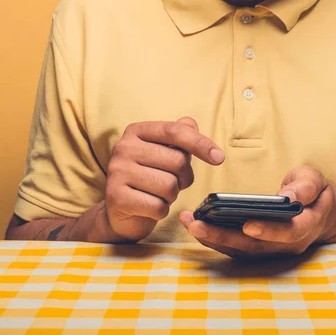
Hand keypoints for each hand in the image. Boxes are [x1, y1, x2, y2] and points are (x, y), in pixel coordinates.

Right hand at [105, 117, 224, 240]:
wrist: (119, 210)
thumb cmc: (148, 177)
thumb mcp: (164, 153)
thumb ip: (179, 136)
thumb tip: (191, 124)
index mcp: (136, 131)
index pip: (174, 131)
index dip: (200, 143)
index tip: (219, 157)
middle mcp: (123, 148)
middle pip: (177, 161)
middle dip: (184, 177)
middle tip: (173, 183)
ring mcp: (117, 172)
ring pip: (169, 186)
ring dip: (171, 195)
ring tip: (158, 194)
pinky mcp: (116, 198)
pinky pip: (157, 206)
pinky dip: (161, 210)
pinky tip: (150, 207)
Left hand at [179, 165, 335, 257]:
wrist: (325, 215)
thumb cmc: (317, 193)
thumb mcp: (316, 181)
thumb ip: (305, 187)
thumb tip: (289, 197)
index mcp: (306, 226)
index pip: (288, 232)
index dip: (268, 231)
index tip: (247, 224)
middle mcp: (288, 244)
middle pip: (254, 246)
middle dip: (222, 237)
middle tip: (195, 224)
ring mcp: (273, 250)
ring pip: (241, 250)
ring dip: (213, 239)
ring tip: (189, 222)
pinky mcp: (260, 249)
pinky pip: (236, 248)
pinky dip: (216, 239)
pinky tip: (197, 226)